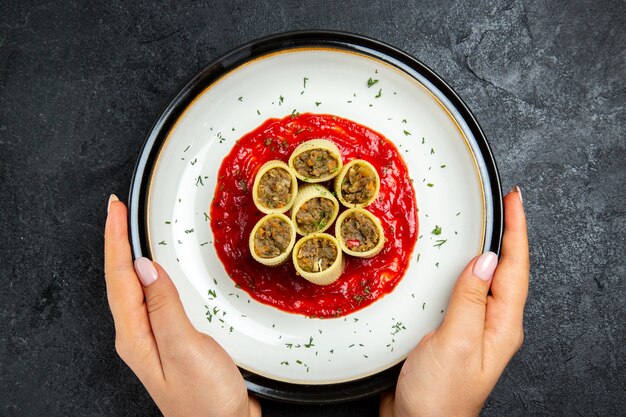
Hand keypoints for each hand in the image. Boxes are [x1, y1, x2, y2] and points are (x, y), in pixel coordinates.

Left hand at [104, 195, 260, 416]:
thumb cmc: (206, 399)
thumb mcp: (184, 347)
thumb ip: (164, 306)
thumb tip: (144, 267)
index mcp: (135, 335)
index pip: (119, 277)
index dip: (115, 240)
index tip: (115, 210)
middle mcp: (138, 335)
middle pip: (119, 280)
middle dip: (115, 241)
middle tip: (117, 211)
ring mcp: (153, 338)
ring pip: (133, 287)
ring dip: (127, 255)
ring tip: (126, 231)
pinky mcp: (170, 338)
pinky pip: (151, 297)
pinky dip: (148, 274)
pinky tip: (154, 271)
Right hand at [380, 187, 528, 416]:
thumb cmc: (440, 396)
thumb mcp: (457, 342)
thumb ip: (471, 300)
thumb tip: (485, 260)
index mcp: (502, 325)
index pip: (515, 268)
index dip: (517, 231)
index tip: (515, 200)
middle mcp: (492, 324)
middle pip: (505, 270)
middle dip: (507, 235)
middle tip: (500, 204)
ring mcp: (472, 328)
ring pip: (482, 279)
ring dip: (482, 250)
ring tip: (479, 225)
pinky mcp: (450, 331)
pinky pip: (460, 292)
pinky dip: (457, 270)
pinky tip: (447, 265)